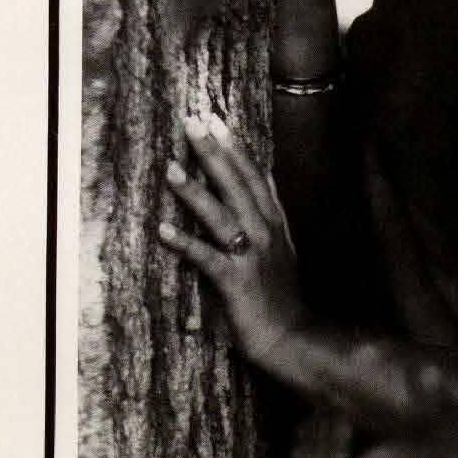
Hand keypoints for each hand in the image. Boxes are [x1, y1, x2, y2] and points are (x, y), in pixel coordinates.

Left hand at [158, 109, 307, 363]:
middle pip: (236, 183)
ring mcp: (251, 256)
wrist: (294, 339)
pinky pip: (207, 258)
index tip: (215, 118)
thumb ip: (265, 218)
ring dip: (194, 191)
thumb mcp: (280, 249)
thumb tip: (257, 186)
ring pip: (220, 215)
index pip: (254, 174)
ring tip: (171, 167)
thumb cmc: (281, 298)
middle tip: (192, 121)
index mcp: (273, 223)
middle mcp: (264, 232)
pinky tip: (163, 229)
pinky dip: (185, 243)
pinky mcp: (236, 282)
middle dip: (213, 151)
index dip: (234, 145)